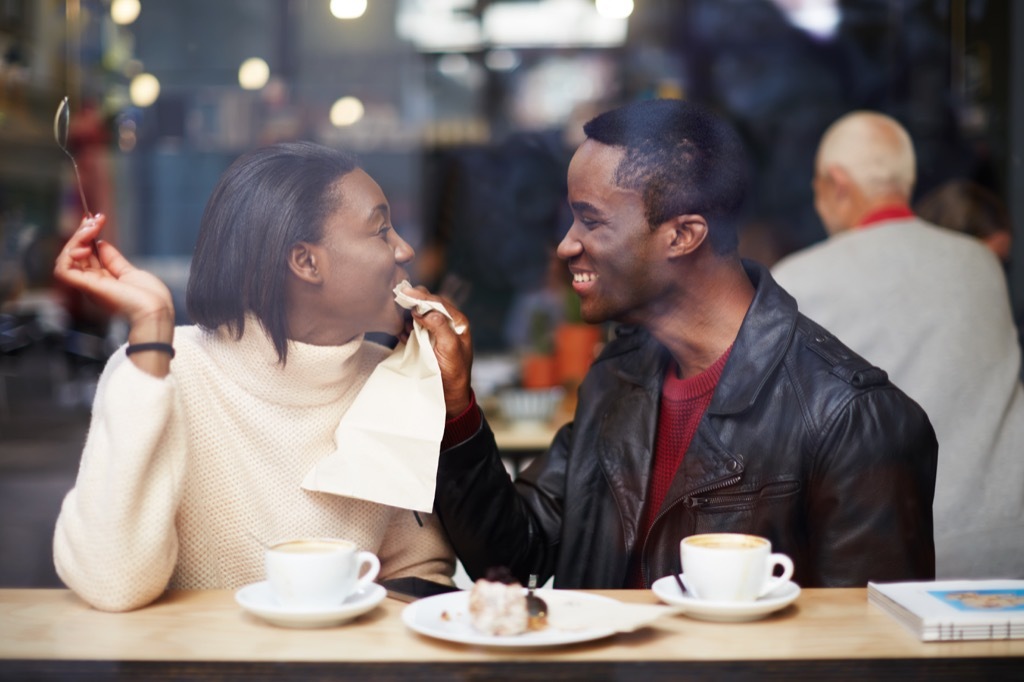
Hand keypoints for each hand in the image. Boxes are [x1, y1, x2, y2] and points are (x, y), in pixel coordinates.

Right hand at [54, 214, 175, 374]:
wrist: (156, 311)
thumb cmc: (150, 297)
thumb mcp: (130, 272)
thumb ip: (113, 260)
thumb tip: (101, 243)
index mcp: (103, 280)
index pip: (86, 254)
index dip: (88, 235)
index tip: (97, 218)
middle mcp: (92, 282)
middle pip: (75, 252)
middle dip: (82, 232)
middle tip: (95, 220)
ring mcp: (89, 285)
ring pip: (66, 258)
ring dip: (75, 240)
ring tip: (90, 230)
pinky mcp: (87, 287)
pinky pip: (63, 271)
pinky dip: (68, 256)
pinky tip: (84, 248)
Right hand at [403, 287, 473, 417]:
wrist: (449, 394)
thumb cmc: (455, 371)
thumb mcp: (450, 348)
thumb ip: (440, 327)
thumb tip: (424, 310)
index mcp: (457, 321)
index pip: (438, 302)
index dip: (422, 296)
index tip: (406, 293)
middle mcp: (446, 323)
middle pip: (427, 305)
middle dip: (413, 303)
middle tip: (399, 301)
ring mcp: (434, 332)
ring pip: (418, 316)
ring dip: (408, 317)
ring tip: (403, 324)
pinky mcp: (424, 341)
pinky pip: (412, 329)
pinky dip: (405, 329)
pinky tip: (402, 334)